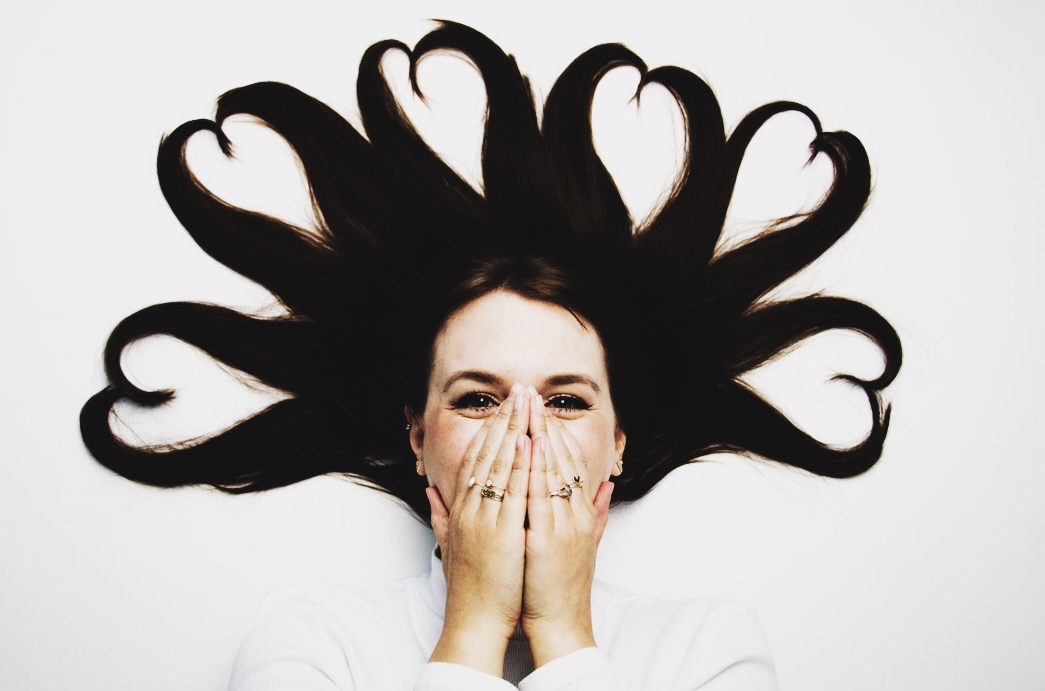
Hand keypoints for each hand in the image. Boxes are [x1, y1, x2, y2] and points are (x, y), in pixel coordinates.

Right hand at [428, 384, 531, 676]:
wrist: (473, 623)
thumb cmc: (467, 590)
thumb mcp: (448, 546)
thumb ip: (440, 516)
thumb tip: (430, 493)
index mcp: (461, 510)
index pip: (474, 459)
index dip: (488, 430)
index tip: (502, 407)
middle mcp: (470, 509)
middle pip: (486, 454)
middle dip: (503, 419)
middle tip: (517, 391)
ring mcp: (485, 519)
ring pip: (499, 465)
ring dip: (514, 430)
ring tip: (526, 403)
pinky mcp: (503, 533)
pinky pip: (514, 491)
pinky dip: (522, 464)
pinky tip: (530, 441)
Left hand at [522, 392, 613, 667]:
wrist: (562, 623)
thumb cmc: (564, 587)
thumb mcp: (587, 543)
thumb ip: (597, 512)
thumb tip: (607, 485)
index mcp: (582, 513)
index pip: (571, 462)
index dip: (556, 432)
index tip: (541, 408)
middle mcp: (576, 513)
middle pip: (562, 459)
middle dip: (545, 424)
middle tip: (530, 394)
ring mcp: (564, 524)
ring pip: (553, 470)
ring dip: (539, 436)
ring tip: (526, 408)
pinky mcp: (549, 537)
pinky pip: (541, 495)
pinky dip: (534, 469)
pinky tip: (526, 446)